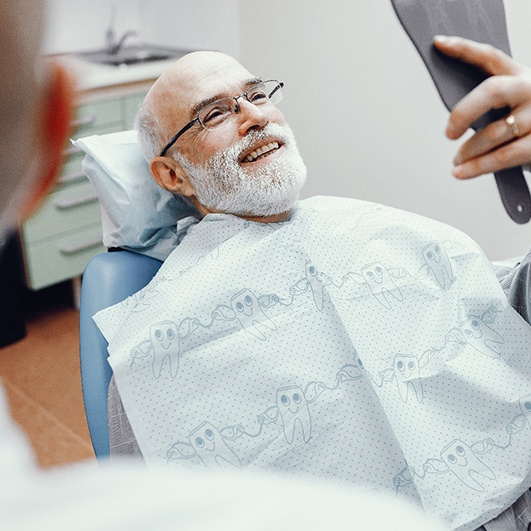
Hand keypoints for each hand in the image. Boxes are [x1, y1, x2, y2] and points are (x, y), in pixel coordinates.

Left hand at [433, 35, 530, 178]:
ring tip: (456, 161)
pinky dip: (477, 167)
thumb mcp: (516, 103)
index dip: (464, 49)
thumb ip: (492, 104)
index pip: (490, 56)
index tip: (438, 43)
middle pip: (492, 91)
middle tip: (449, 132)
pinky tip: (461, 173)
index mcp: (522, 75)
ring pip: (493, 132)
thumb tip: (454, 120)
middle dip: (464, 111)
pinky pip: (502, 157)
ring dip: (468, 151)